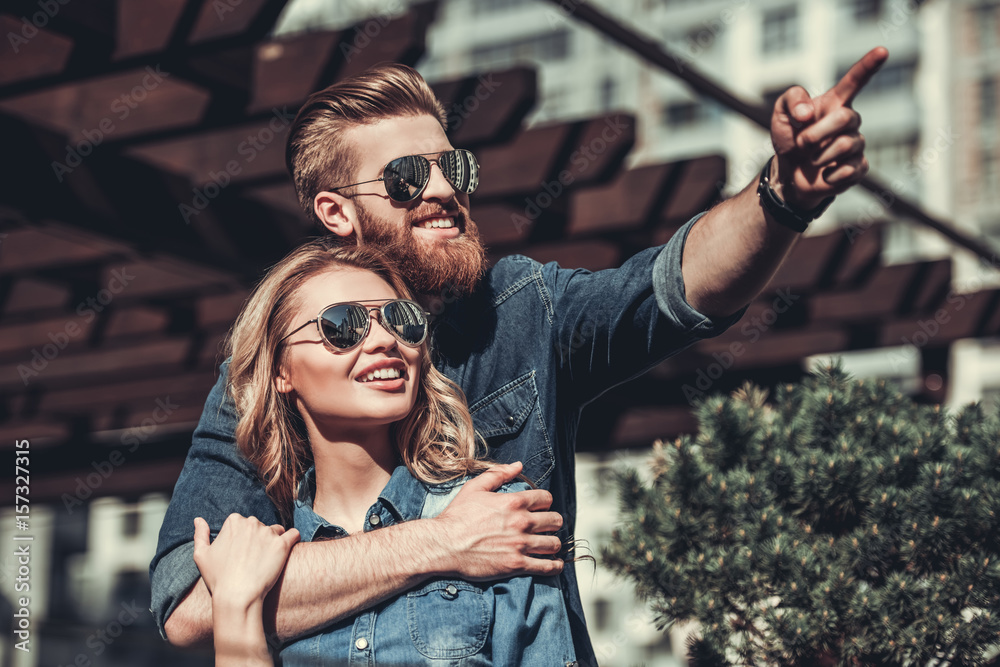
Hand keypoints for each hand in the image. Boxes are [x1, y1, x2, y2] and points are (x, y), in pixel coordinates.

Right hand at [193, 514, 299, 606]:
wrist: (237, 597)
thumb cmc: (218, 578)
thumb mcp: (201, 555)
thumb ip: (200, 534)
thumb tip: (198, 519)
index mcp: (233, 521)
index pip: (243, 523)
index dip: (242, 538)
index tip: (240, 552)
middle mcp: (252, 522)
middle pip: (260, 526)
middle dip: (258, 538)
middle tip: (253, 559)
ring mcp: (268, 532)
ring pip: (276, 531)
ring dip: (274, 541)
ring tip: (268, 559)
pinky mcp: (282, 544)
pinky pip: (294, 534)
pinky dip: (293, 539)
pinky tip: (289, 548)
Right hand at [433, 461, 564, 578]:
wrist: (444, 545)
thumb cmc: (457, 517)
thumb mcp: (475, 488)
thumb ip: (498, 474)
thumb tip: (518, 465)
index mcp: (514, 502)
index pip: (546, 499)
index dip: (545, 502)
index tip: (541, 508)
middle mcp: (522, 522)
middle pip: (555, 521)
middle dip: (553, 522)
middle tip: (547, 527)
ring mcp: (520, 545)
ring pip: (554, 544)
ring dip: (553, 544)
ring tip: (548, 545)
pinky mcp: (517, 565)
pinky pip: (546, 566)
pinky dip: (554, 566)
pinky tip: (553, 564)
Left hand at [769, 46, 888, 209]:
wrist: (788, 173)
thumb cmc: (789, 139)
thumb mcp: (780, 115)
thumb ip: (791, 101)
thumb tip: (807, 113)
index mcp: (835, 103)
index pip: (855, 81)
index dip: (868, 66)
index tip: (882, 50)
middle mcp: (850, 121)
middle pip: (846, 117)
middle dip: (817, 132)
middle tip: (801, 143)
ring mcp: (856, 144)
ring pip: (845, 145)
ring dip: (819, 155)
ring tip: (811, 159)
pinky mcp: (858, 168)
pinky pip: (849, 169)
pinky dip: (829, 175)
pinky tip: (824, 175)